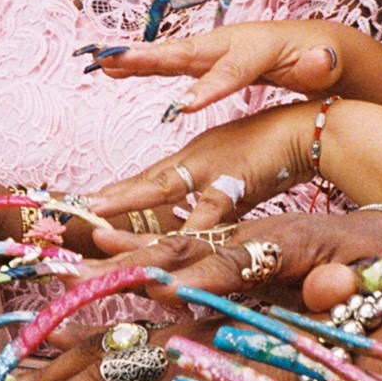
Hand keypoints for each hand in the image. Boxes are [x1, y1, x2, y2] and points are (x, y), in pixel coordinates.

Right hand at [86, 205, 381, 312]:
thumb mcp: (381, 268)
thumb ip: (357, 280)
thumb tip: (333, 287)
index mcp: (291, 238)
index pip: (240, 259)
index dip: (202, 275)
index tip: (166, 292)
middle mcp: (254, 228)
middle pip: (188, 239)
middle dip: (136, 258)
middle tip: (88, 273)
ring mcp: (237, 227)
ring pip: (171, 235)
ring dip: (122, 247)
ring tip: (73, 251)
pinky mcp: (227, 235)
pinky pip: (172, 240)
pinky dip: (132, 246)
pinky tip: (95, 253)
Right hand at [87, 20, 347, 114]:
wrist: (316, 45)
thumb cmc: (322, 59)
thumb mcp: (328, 63)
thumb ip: (320, 64)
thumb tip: (319, 61)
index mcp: (261, 47)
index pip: (234, 70)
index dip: (210, 87)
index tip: (184, 107)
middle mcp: (231, 42)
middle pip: (189, 52)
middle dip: (153, 59)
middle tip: (117, 61)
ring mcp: (215, 49)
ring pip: (171, 54)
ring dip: (136, 59)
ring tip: (102, 62)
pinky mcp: (205, 59)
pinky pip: (169, 62)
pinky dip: (140, 65)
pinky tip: (112, 70)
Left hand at [88, 102, 316, 231]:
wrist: (309, 130)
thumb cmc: (270, 151)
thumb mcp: (228, 173)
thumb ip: (203, 197)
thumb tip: (181, 227)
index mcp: (190, 160)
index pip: (144, 181)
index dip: (113, 196)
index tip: (77, 209)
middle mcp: (192, 161)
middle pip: (143, 186)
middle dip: (108, 203)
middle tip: (72, 218)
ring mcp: (211, 167)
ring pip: (162, 190)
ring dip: (129, 203)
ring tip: (96, 222)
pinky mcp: (237, 180)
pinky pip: (209, 211)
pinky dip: (189, 230)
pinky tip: (170, 250)